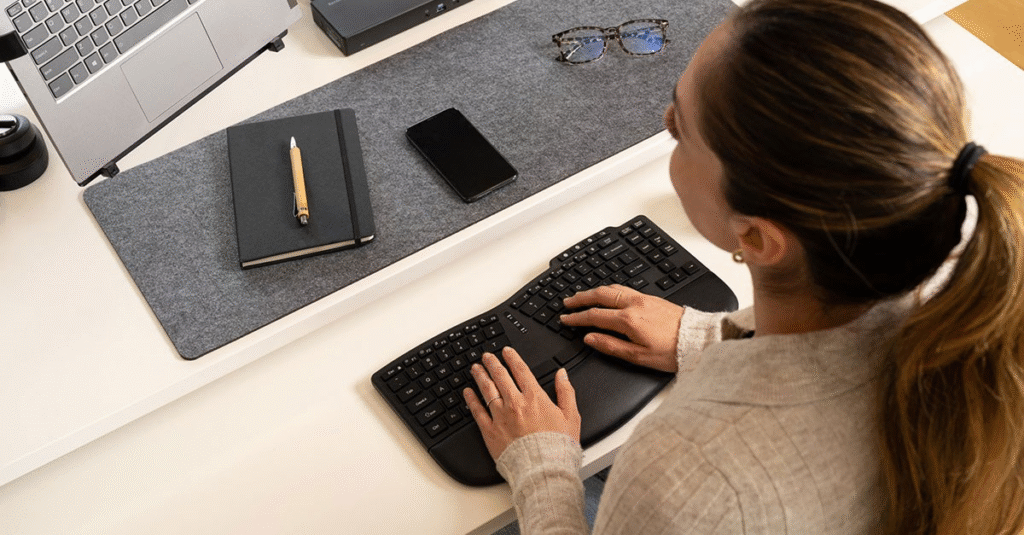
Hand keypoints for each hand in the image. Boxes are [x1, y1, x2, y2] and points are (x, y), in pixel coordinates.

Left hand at [463, 347, 580, 460]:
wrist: (543, 468)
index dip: (512, 358)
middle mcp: (515, 403)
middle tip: (487, 356)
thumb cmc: (558, 446)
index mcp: (535, 398)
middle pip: (500, 377)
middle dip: (492, 363)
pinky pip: (477, 412)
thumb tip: (562, 375)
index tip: (506, 351)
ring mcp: (500, 416)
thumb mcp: (571, 416)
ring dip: (480, 376)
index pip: (521, 371)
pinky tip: (467, 392)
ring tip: (475, 368)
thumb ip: (566, 392)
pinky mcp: (490, 431)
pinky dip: (471, 400)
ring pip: (487, 390)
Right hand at [560, 284, 682, 372]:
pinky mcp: (651, 298)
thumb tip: (590, 339)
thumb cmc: (672, 351)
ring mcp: (643, 298)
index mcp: (628, 320)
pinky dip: (609, 289)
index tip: (565, 319)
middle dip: (581, 298)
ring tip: (583, 295)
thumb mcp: (638, 356)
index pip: (594, 316)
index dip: (577, 318)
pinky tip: (608, 292)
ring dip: (594, 291)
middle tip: (567, 302)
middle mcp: (634, 304)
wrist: (697, 339)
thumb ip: (611, 346)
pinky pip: (623, 288)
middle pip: (600, 296)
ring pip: (612, 288)